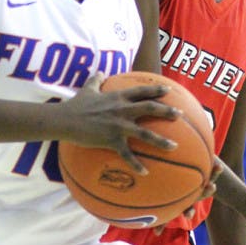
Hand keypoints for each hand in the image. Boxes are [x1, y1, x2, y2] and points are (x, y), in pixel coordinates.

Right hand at [60, 73, 181, 173]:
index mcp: (118, 96)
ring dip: (161, 141)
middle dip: (167, 111)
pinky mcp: (111, 140)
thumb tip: (99, 71)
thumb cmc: (75, 105)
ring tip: (175, 147)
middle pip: (150, 108)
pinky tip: (146, 173)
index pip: (142, 91)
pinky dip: (137, 164)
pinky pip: (127, 155)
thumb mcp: (87, 89)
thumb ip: (96, 80)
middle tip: (180, 115)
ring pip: (145, 133)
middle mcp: (122, 110)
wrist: (65, 119)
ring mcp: (118, 126)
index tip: (169, 92)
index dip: (156, 90)